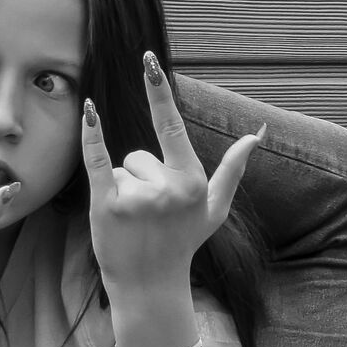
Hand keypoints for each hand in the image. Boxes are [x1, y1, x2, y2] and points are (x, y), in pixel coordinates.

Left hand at [81, 53, 262, 291]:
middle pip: (139, 154)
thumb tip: (257, 134)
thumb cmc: (182, 244)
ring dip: (121, 189)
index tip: (148, 59)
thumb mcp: (214, 209)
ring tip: (132, 221)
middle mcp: (167, 187)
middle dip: (140, 178)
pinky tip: (89, 111)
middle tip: (147, 215)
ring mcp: (136, 197)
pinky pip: (97, 161)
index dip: (157, 90)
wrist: (150, 286)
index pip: (171, 125)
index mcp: (192, 181)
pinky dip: (92, 136)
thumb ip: (233, 170)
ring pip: (120, 168)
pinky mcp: (107, 205)